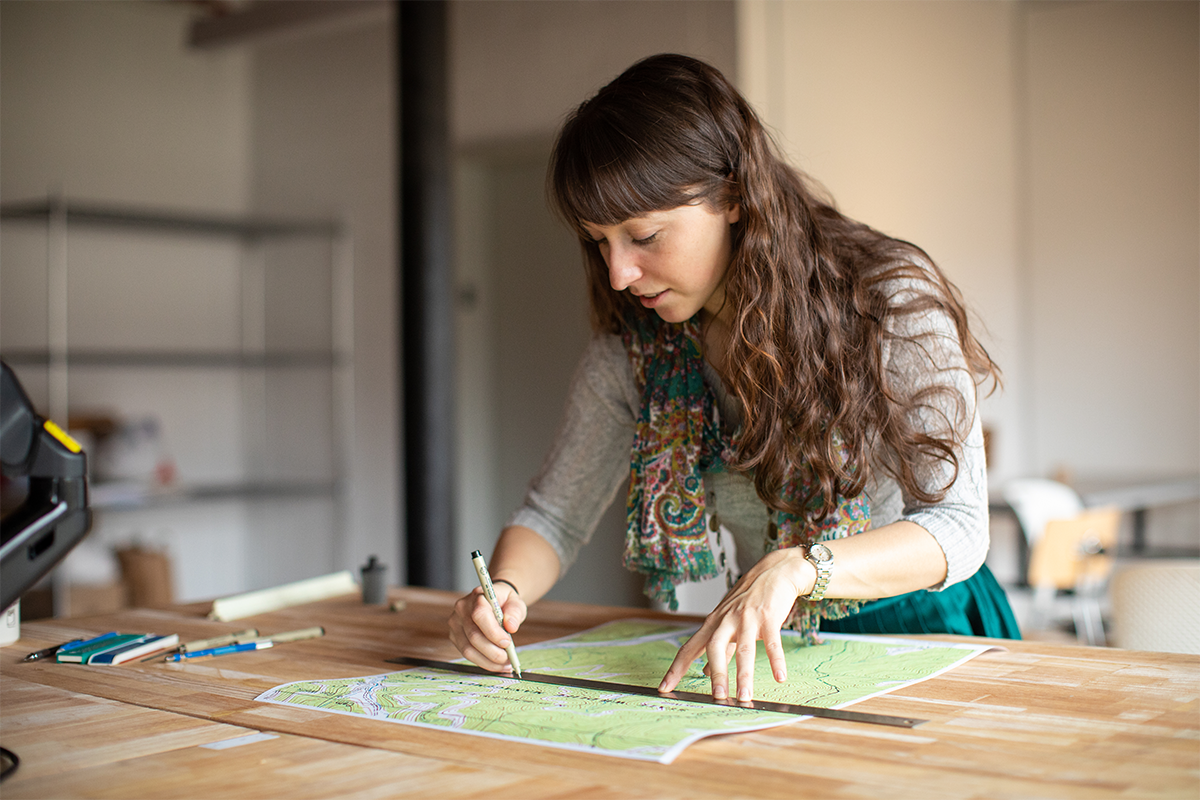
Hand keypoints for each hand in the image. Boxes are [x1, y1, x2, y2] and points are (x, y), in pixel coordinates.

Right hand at [448, 582, 526, 671]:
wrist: (494, 602)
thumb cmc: (505, 602)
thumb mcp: (516, 602)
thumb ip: (515, 612)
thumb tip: (511, 627)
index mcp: (477, 596)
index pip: (480, 615)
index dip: (493, 632)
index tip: (507, 643)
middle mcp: (462, 609)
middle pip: (473, 636)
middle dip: (493, 651)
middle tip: (508, 658)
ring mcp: (455, 623)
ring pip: (468, 649)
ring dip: (488, 661)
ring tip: (504, 664)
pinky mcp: (455, 636)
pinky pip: (466, 654)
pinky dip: (482, 662)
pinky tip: (496, 664)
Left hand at [658, 547, 813, 700]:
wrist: (774, 571)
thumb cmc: (748, 599)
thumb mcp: (727, 620)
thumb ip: (718, 647)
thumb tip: (702, 670)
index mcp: (713, 624)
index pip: (689, 648)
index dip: (676, 668)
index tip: (664, 688)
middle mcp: (727, 620)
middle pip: (715, 648)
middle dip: (716, 674)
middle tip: (718, 698)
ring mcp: (747, 618)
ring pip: (744, 650)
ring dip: (744, 675)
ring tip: (745, 696)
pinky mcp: (769, 617)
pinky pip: (772, 643)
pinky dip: (776, 661)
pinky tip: (779, 677)